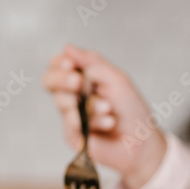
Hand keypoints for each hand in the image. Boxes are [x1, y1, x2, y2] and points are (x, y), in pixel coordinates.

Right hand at [42, 44, 166, 188]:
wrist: (141, 140)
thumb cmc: (131, 109)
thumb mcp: (116, 79)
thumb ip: (92, 62)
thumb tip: (67, 47)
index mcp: (82, 77)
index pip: (58, 64)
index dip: (59, 62)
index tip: (69, 64)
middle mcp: (72, 94)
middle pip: (48, 81)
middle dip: (61, 79)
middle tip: (78, 83)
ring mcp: (70, 115)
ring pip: (62, 102)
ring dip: (90, 104)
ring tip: (108, 108)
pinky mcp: (72, 134)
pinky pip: (72, 124)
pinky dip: (94, 121)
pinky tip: (108, 123)